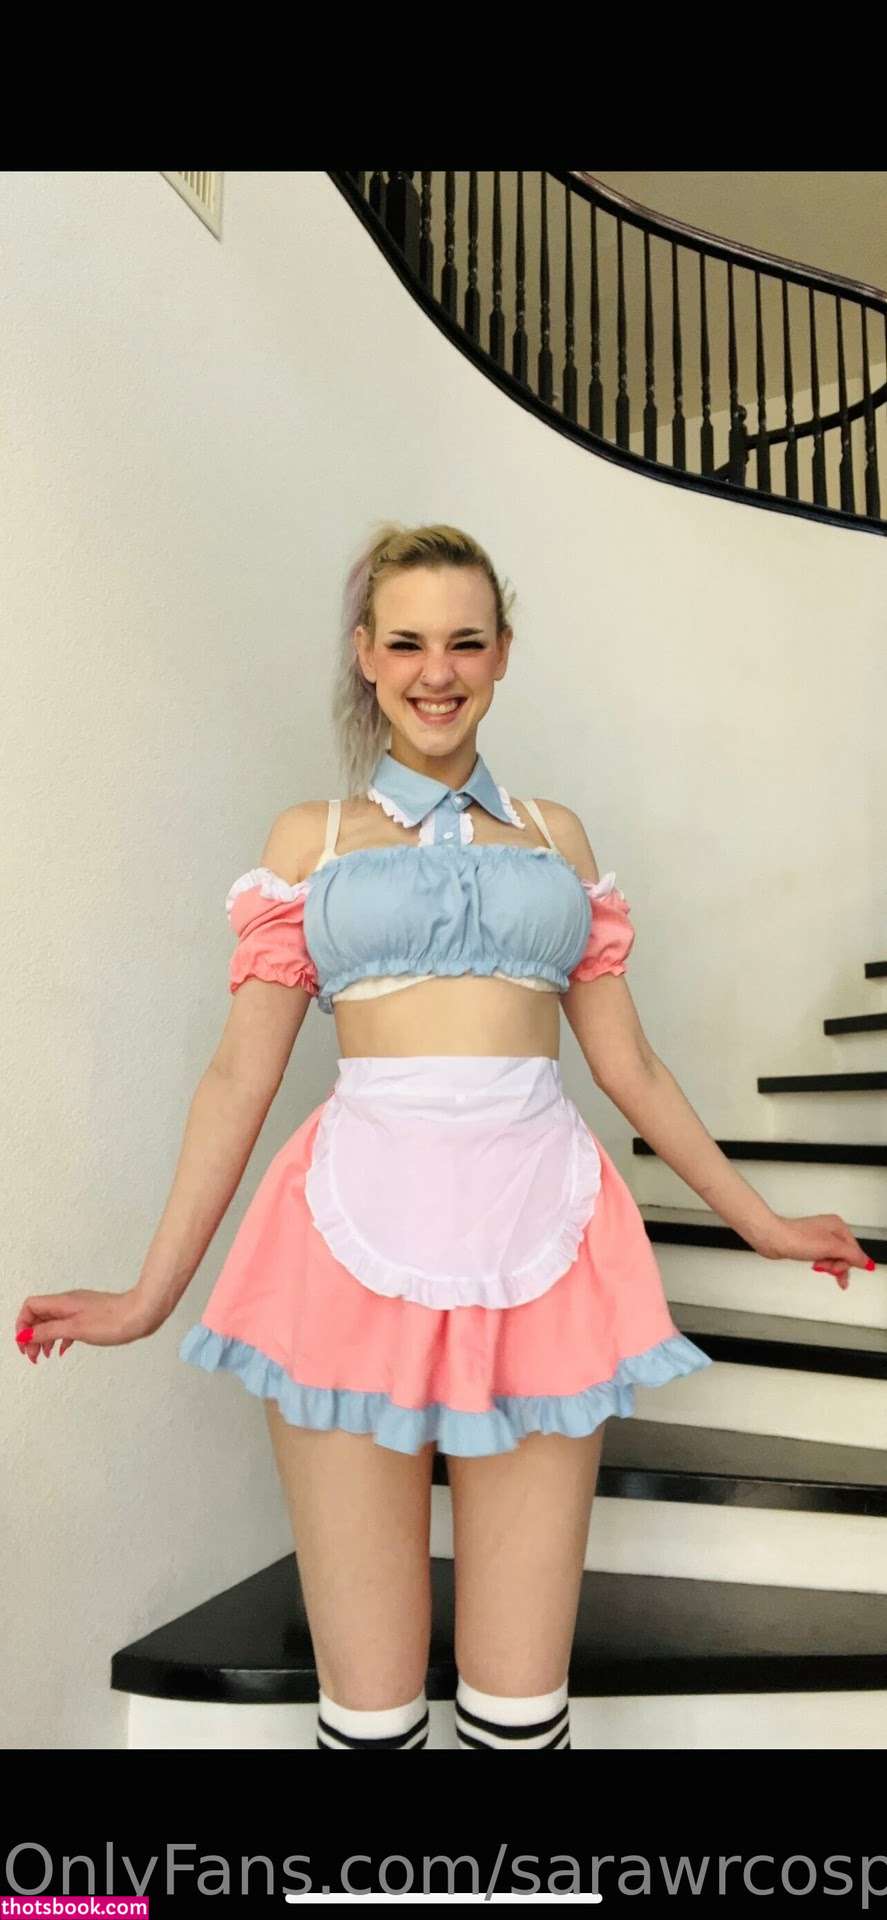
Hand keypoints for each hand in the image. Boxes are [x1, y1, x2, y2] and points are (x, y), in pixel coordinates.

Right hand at [14, 1287, 166, 1361]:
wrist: (142, 1314)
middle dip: (31, 1335)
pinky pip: (67, 1325)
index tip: (24, 1344)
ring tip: (43, 1355)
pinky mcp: (90, 1316)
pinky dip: (60, 1338)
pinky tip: (63, 1349)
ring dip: (44, 1338)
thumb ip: (49, 1331)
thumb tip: (26, 1334)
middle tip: (32, 1355)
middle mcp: (69, 1302)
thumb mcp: (75, 1329)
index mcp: (63, 1302)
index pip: (31, 1307)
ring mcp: (80, 1308)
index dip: (22, 1324)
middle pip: (39, 1315)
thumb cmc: (114, 1320)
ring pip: (52, 1322)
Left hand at [748, 1213, 874, 1290]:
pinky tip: (816, 1266)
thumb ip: (851, 1255)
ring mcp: (819, 1237)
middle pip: (844, 1254)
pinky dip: (821, 1264)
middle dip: (837, 1265)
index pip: (854, 1250)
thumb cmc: (795, 1238)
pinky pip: (823, 1258)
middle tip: (827, 1269)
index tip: (838, 1271)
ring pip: (834, 1258)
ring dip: (828, 1266)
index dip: (847, 1263)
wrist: (772, 1239)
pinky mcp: (809, 1245)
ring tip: (818, 1266)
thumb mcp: (830, 1247)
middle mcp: (830, 1229)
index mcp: (838, 1226)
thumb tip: (866, 1262)